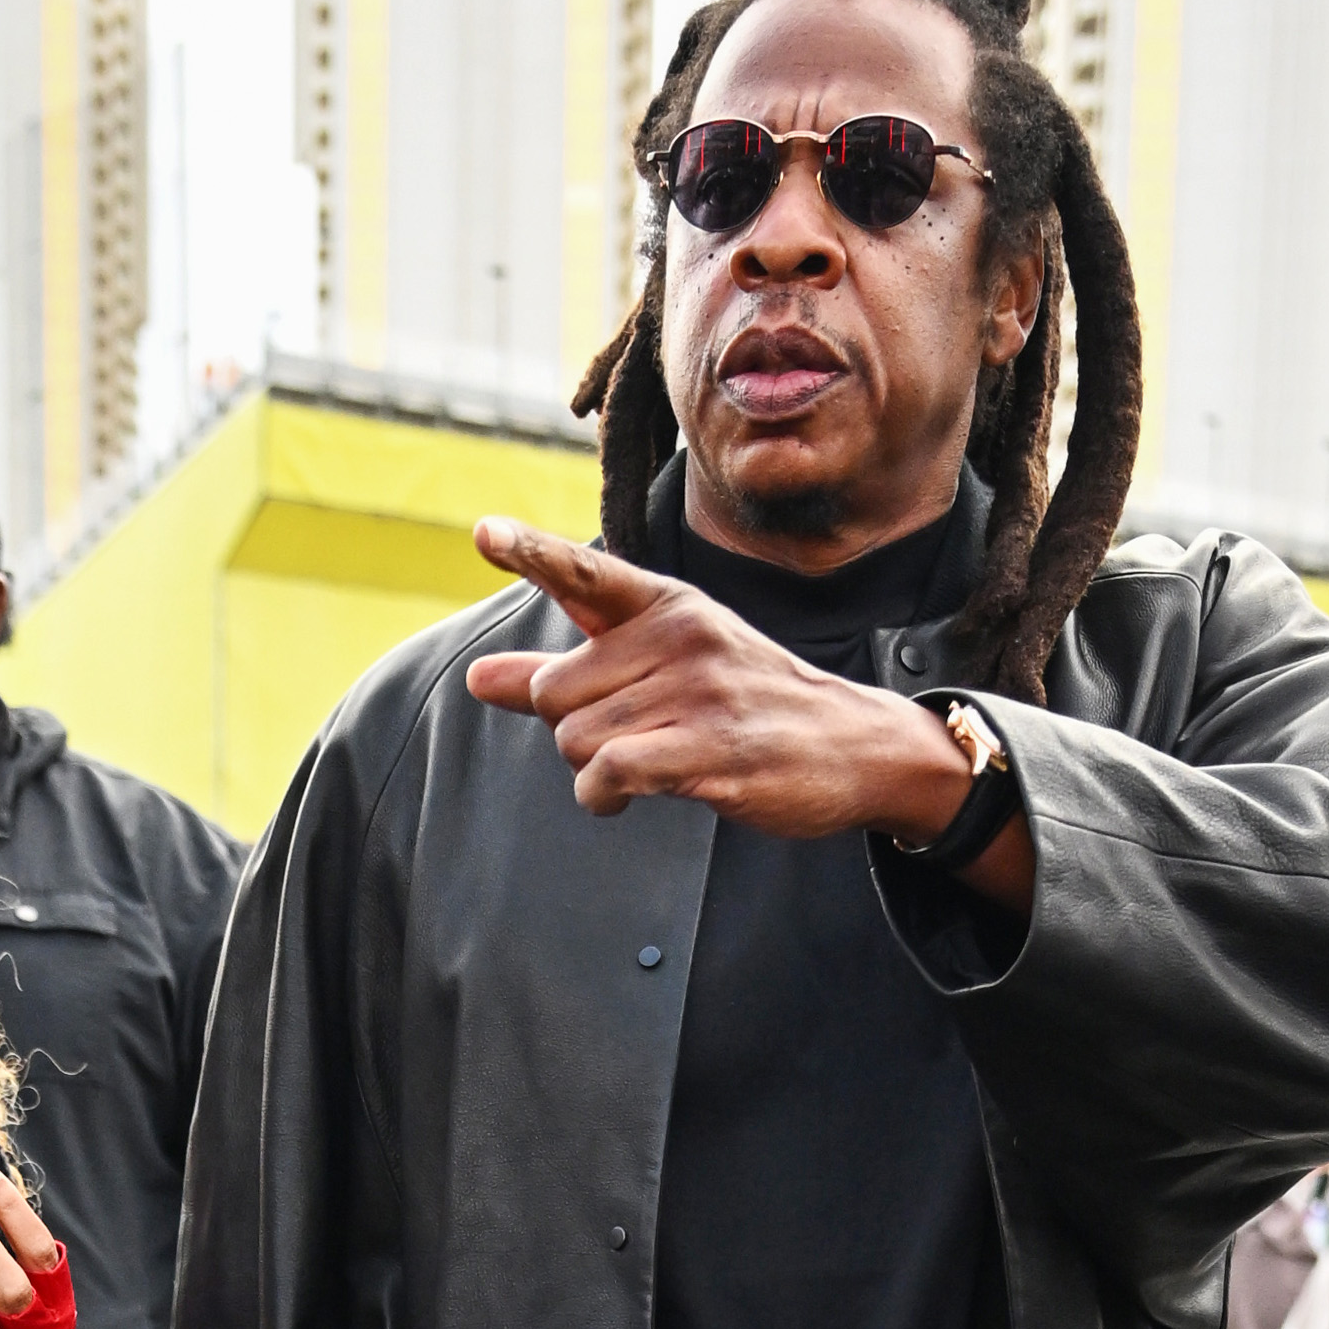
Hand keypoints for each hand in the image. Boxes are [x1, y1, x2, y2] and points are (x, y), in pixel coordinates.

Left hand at [462, 519, 1035, 906]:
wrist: (850, 746)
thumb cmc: (745, 706)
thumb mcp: (664, 670)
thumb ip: (569, 672)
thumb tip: (477, 678)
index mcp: (669, 606)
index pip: (588, 574)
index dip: (532, 553)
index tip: (483, 531)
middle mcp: (681, 635)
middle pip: (555, 691)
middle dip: (570, 729)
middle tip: (626, 734)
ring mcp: (697, 690)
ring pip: (574, 739)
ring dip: (590, 770)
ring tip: (641, 765)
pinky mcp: (708, 747)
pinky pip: (607, 773)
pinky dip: (600, 796)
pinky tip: (622, 797)